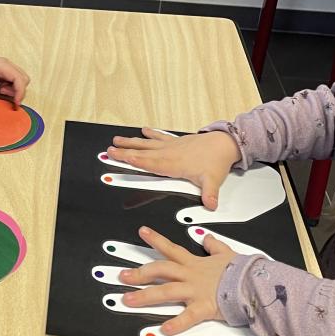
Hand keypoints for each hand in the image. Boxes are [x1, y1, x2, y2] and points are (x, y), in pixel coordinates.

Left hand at [0, 41, 29, 115]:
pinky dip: (9, 89)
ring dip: (13, 90)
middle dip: (18, 90)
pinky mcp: (1, 73)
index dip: (20, 92)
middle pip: (23, 78)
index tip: (16, 103)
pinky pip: (12, 82)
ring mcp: (4, 68)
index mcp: (2, 65)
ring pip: (19, 80)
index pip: (19, 78)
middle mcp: (5, 65)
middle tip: (3, 94)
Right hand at [106, 127, 239, 208]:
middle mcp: (169, 153)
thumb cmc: (216, 161)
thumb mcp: (213, 181)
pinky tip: (143, 130)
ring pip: (147, 144)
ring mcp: (171, 146)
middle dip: (125, 152)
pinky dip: (150, 134)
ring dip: (131, 142)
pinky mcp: (176, 141)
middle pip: (142, 153)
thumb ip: (209, 194)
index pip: (151, 164)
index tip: (122, 157)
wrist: (224, 143)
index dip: (136, 161)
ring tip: (117, 140)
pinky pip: (159, 137)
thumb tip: (210, 205)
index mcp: (174, 164)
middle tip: (109, 151)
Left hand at [119, 227, 235, 334]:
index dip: (156, 239)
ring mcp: (196, 291)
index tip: (142, 231)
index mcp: (195, 264)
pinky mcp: (205, 307)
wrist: (255, 283)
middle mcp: (191, 276)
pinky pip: (188, 317)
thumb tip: (207, 237)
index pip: (171, 248)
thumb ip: (214, 245)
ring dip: (145, 296)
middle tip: (122, 276)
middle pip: (160, 270)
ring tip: (127, 300)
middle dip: (139, 272)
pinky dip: (176, 324)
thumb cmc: (242, 271)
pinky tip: (162, 330)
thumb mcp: (227, 253)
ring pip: (166, 291)